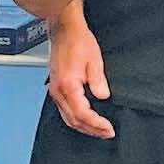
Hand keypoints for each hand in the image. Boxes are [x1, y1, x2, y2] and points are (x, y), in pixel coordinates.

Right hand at [48, 16, 112, 137]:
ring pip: (67, 117)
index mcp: (68, 85)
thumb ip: (98, 80)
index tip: (108, 128)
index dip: (96, 124)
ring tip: (99, 130)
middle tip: (107, 133)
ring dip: (83, 126)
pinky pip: (64, 110)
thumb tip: (103, 96)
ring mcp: (55, 90)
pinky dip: (76, 118)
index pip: (82, 114)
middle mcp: (58, 91)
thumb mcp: (94, 59)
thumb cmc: (78, 40)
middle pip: (73, 120)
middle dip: (91, 130)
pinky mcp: (56, 87)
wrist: (64, 29)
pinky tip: (86, 119)